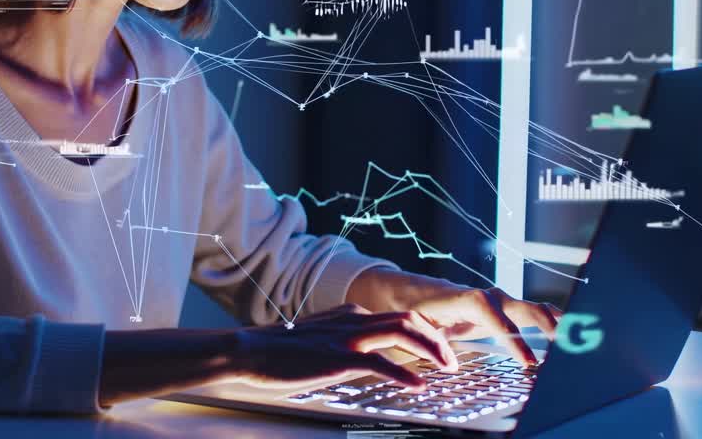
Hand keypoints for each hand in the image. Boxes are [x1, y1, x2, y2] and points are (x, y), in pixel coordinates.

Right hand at [231, 303, 453, 390]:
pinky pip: (380, 362)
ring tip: (446, 369)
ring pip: (402, 332)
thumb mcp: (319, 337)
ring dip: (430, 350)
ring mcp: (346, 337)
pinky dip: (404, 373)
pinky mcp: (338, 357)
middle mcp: (353, 319)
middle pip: (408, 320)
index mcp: (350, 314)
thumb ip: (344, 340)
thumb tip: (365, 356)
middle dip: (437, 339)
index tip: (440, 349)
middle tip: (452, 361)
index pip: (399, 316)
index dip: (426, 332)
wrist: (250, 349)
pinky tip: (418, 386)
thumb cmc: (280, 350)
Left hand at [345, 266, 561, 365]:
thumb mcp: (417, 325)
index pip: (492, 311)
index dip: (512, 334)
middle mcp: (487, 297)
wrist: (413, 291)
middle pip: (523, 307)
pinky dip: (554, 323)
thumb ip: (432, 341)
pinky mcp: (507, 310)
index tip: (529, 362)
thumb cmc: (416, 308)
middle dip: (547, 326)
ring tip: (581, 343)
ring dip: (557, 324)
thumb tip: (449, 361)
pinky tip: (573, 337)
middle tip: (567, 349)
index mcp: (464, 299)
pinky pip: (535, 314)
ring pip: (534, 309)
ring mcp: (500, 302)